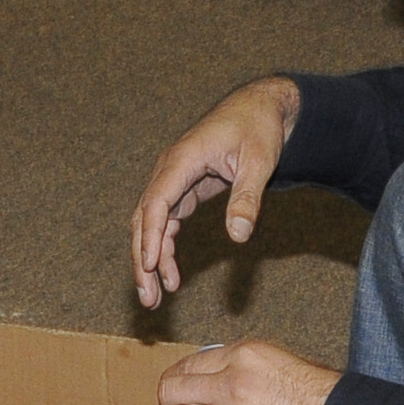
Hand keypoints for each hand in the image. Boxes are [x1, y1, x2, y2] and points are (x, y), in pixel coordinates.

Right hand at [131, 76, 301, 307]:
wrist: (261, 107)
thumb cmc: (258, 128)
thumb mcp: (258, 163)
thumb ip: (247, 199)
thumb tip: (239, 237)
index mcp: (182, 159)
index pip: (156, 202)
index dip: (151, 236)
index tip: (150, 266)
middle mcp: (170, 169)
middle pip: (144, 218)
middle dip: (142, 258)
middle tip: (148, 297)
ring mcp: (173, 178)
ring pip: (150, 223)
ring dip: (150, 258)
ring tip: (155, 296)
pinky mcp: (182, 187)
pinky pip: (165, 221)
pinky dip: (164, 247)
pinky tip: (170, 274)